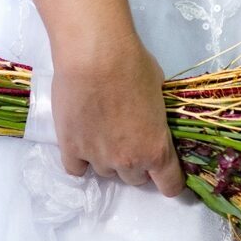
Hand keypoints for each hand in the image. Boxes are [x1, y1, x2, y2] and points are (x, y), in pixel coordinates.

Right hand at [52, 36, 183, 195]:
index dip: (170, 179)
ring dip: (107, 157)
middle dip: (135, 161)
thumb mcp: (159, 90)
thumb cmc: (132, 64)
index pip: (170, 186)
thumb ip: (156, 115)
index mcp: (156, 149)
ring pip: (106, 172)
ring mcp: (97, 158)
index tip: (165, 170)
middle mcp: (128, 161)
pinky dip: (80, 158)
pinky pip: (77, 168)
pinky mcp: (70, 149)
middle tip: (128, 135)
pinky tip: (81, 139)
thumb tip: (150, 115)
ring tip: (100, 128)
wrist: (93, 54)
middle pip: (135, 178)